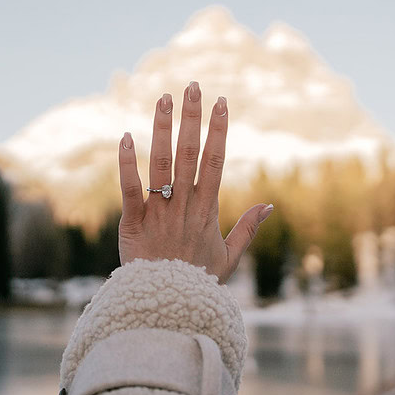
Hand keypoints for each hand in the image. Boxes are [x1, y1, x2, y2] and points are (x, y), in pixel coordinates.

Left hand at [117, 81, 273, 283]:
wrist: (165, 308)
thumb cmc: (196, 282)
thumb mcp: (228, 257)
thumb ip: (247, 228)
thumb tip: (269, 205)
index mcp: (207, 211)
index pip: (215, 162)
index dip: (218, 131)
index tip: (221, 103)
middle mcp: (184, 206)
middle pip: (190, 154)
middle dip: (192, 118)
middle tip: (192, 87)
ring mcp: (159, 213)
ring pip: (161, 164)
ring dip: (162, 129)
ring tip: (163, 98)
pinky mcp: (132, 223)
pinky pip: (129, 188)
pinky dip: (126, 163)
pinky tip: (125, 136)